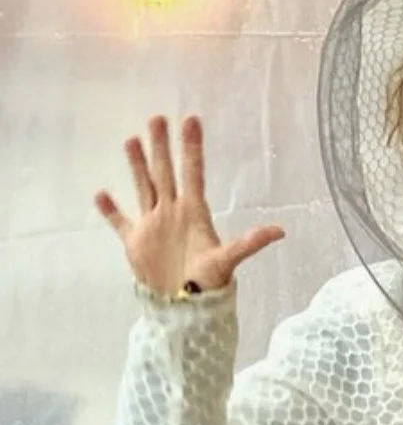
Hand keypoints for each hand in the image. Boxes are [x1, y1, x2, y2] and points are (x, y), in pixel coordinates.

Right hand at [95, 115, 284, 293]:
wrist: (186, 307)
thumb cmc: (209, 283)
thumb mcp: (228, 260)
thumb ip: (249, 243)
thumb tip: (279, 232)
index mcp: (193, 213)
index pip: (193, 173)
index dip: (192, 148)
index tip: (191, 120)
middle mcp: (172, 212)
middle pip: (164, 172)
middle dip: (161, 146)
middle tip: (157, 117)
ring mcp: (153, 225)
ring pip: (143, 186)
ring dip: (137, 164)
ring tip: (132, 139)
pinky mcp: (136, 242)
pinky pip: (120, 221)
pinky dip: (109, 210)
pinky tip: (101, 193)